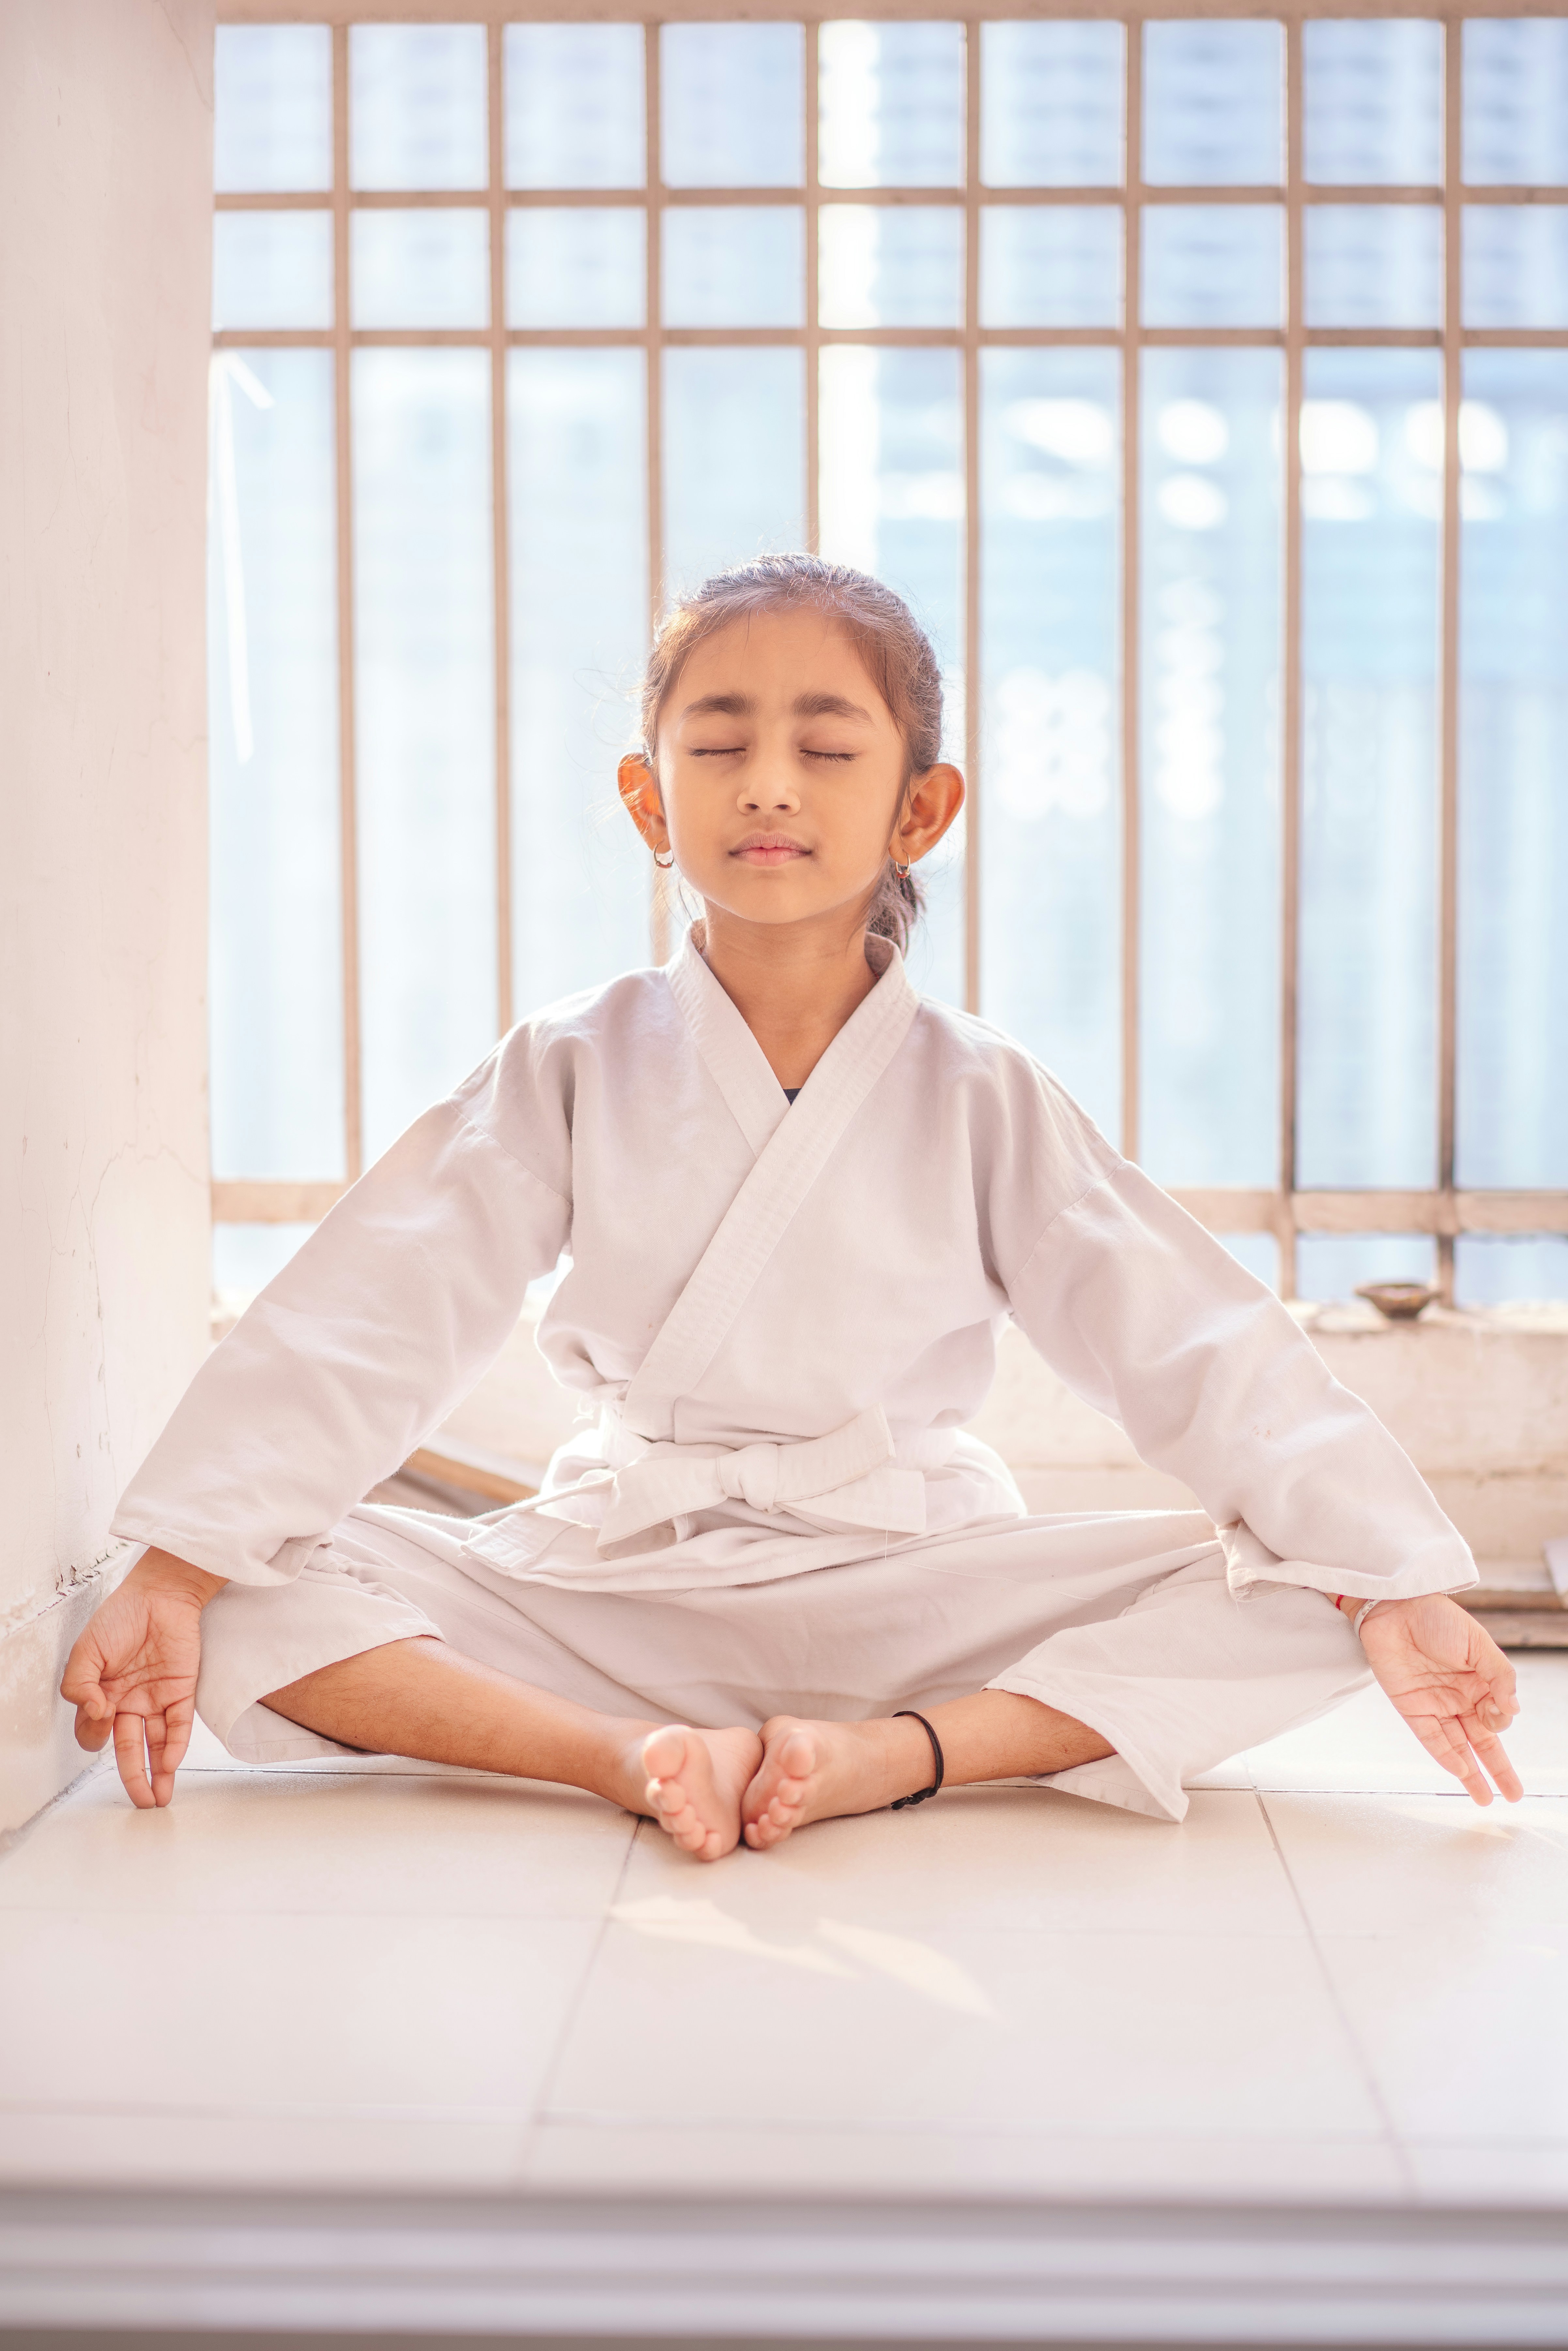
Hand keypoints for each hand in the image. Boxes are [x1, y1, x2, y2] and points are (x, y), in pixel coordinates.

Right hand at [60, 1550, 226, 1808]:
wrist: (162, 1592)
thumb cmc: (122, 1615)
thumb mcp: (87, 1648)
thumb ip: (79, 1682)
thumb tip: (94, 1710)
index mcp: (103, 1694)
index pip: (96, 1732)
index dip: (94, 1733)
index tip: (99, 1714)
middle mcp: (130, 1701)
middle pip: (128, 1748)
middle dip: (133, 1778)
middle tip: (139, 1803)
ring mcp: (156, 1698)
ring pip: (155, 1744)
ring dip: (157, 1772)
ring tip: (157, 1799)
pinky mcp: (182, 1691)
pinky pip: (179, 1725)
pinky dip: (175, 1746)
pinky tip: (170, 1765)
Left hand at [1357, 1593, 1521, 1805]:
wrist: (1394, 1607)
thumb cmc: (1437, 1618)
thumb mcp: (1478, 1643)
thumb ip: (1499, 1676)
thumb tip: (1513, 1710)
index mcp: (1480, 1681)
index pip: (1498, 1716)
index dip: (1501, 1720)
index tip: (1499, 1710)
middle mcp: (1460, 1697)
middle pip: (1483, 1741)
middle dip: (1499, 1769)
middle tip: (1513, 1795)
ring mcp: (1436, 1704)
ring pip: (1458, 1746)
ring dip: (1472, 1773)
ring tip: (1486, 1798)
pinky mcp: (1411, 1707)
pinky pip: (1431, 1738)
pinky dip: (1446, 1756)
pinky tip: (1461, 1773)